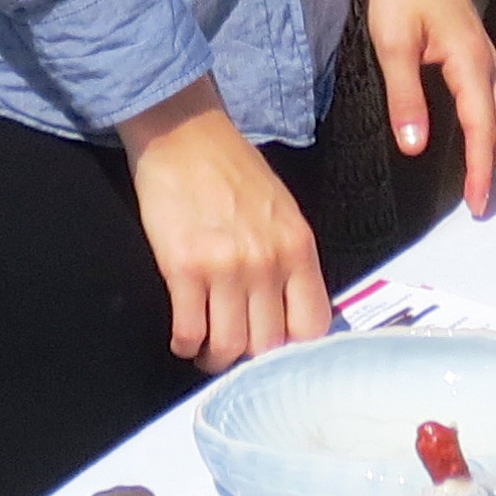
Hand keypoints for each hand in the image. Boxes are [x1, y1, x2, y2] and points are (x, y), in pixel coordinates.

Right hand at [120, 84, 328, 370]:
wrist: (184, 134)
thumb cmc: (231, 169)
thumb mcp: (282, 211)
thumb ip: (290, 260)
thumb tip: (289, 312)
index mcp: (297, 247)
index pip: (311, 327)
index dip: (294, 352)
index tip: (276, 355)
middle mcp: (267, 262)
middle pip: (268, 345)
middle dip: (250, 361)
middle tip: (236, 357)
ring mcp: (226, 266)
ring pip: (228, 346)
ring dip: (214, 359)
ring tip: (206, 352)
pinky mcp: (184, 266)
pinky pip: (189, 330)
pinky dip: (185, 343)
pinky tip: (184, 337)